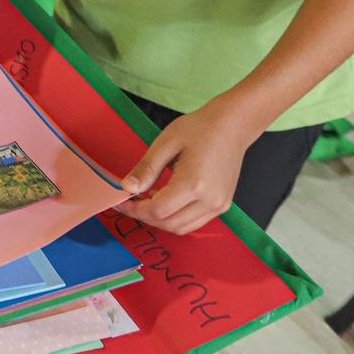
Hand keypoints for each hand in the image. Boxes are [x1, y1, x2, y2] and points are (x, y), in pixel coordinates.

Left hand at [115, 101, 258, 235]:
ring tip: (146, 201)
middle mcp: (209, 200)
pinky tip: (165, 201)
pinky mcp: (222, 205)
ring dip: (160, 220)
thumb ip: (146, 169)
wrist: (232, 126)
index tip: (121, 202)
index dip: (135, 210)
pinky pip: (194, 222)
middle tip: (130, 203)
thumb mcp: (165, 143)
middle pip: (169, 223)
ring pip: (182, 227)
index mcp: (194, 184)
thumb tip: (127, 188)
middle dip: (145, 217)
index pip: (158, 210)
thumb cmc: (199, 129)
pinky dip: (176, 218)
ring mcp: (219, 205)